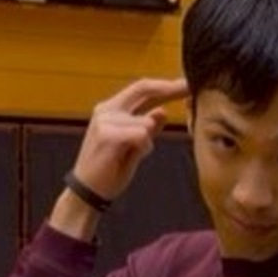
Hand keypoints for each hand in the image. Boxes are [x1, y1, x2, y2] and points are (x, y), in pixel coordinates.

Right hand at [71, 77, 188, 203]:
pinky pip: (142, 136)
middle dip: (169, 89)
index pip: (141, 89)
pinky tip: (127, 159)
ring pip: (147, 123)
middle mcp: (106, 110)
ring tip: (129, 157)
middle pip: (143, 89)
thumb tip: (163, 111)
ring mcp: (105, 121)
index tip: (186, 83)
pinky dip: (142, 149)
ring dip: (147, 143)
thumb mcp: (133, 146)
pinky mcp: (107, 135)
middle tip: (189, 88)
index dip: (165, 85)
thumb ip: (145, 127)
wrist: (88, 193)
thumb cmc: (109, 171)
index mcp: (111, 109)